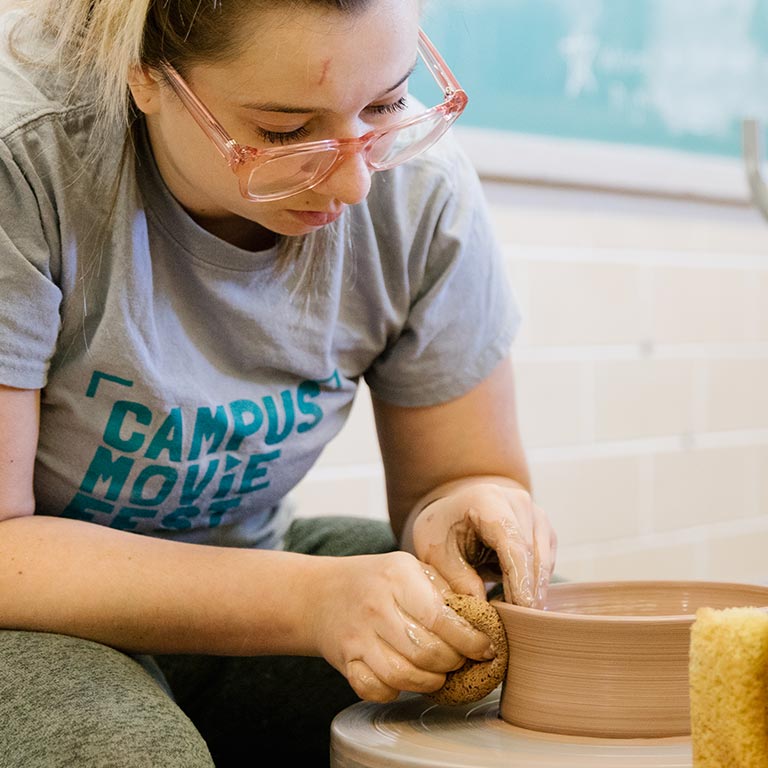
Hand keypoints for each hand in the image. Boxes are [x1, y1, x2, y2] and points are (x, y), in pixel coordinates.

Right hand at [308, 551, 497, 702]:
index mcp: (398, 577)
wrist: (321, 593)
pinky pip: (376, 690)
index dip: (470, 640)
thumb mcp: (411, 568)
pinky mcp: (345, 662)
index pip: (440, 619)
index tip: (486, 649)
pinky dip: (395, 691)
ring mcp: (357, 636)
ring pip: (403, 677)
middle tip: (460, 659)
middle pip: (426, 653)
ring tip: (438, 671)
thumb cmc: (378, 580)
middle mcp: (376, 606)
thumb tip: (486, 620)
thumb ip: (446, 590)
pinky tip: (405, 677)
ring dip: (430, 681)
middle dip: (453, 663)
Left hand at [411, 481, 556, 606]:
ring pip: (545, 559)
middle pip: (533, 553)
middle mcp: (517, 501)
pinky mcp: (542, 527)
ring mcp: (534, 512)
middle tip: (520, 625)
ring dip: (535, 590)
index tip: (522, 611)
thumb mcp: (438, 555)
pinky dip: (536, 582)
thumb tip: (485, 612)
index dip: (520, 581)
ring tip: (520, 618)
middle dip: (528, 591)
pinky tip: (521, 601)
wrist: (451, 512)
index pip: (513, 545)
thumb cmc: (441, 531)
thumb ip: (459, 580)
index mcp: (487, 500)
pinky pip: (547, 560)